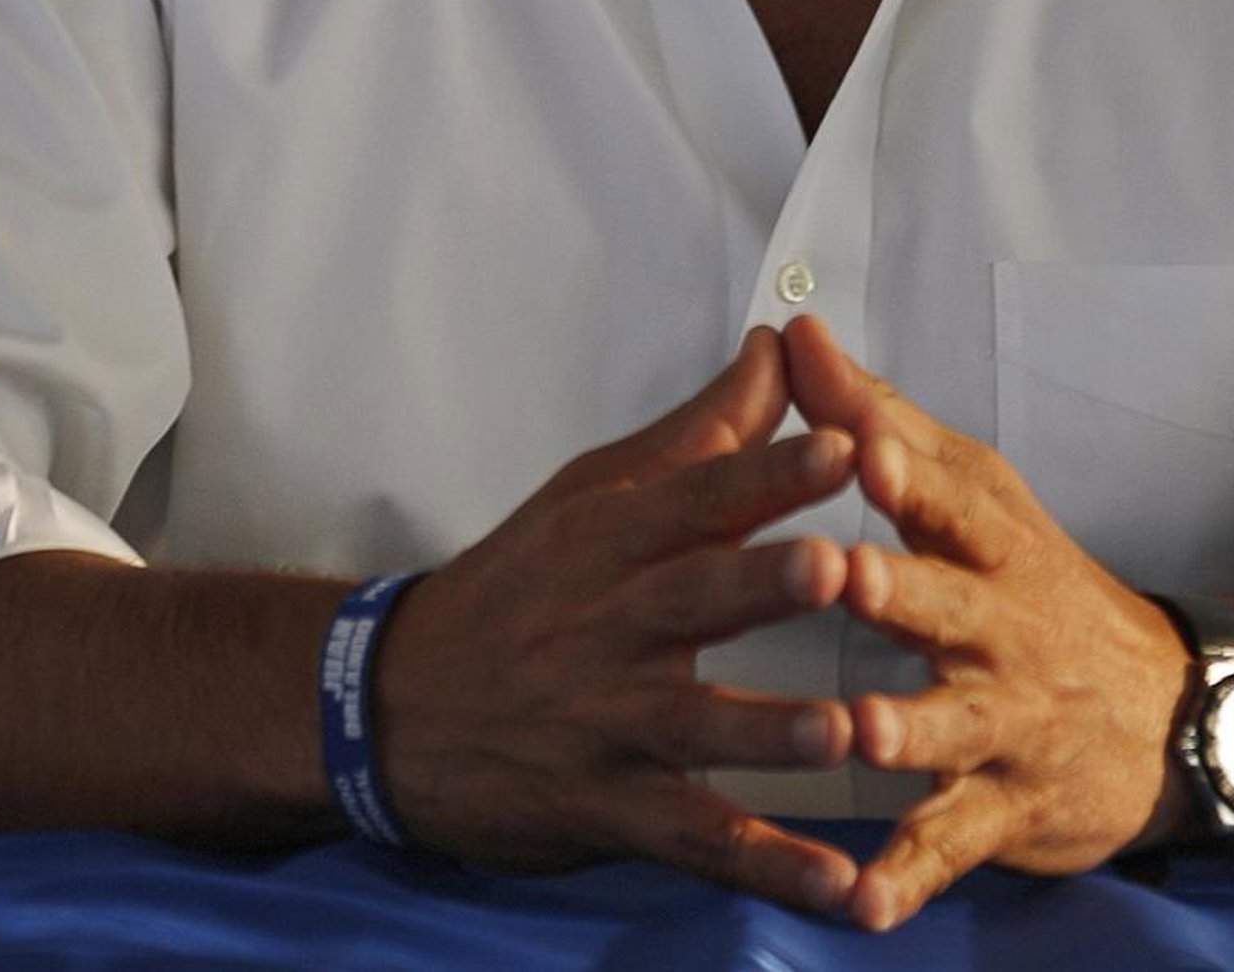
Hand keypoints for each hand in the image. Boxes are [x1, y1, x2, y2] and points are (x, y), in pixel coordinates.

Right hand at [372, 327, 859, 911]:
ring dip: (771, 733)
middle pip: (692, 597)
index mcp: (610, 537)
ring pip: (694, 726)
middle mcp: (607, 624)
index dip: (766, 470)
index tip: (843, 445)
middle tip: (838, 569)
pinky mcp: (605, 809)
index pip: (695, 493)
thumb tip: (778, 345)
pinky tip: (840, 888)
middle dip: (763, 584)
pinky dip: (767, 868)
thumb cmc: (515, 588)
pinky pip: (695, 841)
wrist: (388, 710)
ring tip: (846, 732)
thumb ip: (700, 430)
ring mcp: (604, 723)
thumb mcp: (590, 495)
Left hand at [783, 315, 1194, 932]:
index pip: (947, 497)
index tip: (859, 444)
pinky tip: (866, 905)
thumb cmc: (1030, 580)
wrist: (1162, 710)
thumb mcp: (971, 490)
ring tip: (861, 733)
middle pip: (948, 604)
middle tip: (847, 577)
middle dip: (900, 592)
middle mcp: (1001, 627)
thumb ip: (874, 417)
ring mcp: (1005, 721)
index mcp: (987, 542)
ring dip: (908, 730)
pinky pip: (953, 843)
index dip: (906, 470)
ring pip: (952, 725)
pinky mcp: (1002, 807)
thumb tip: (793, 332)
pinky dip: (911, 877)